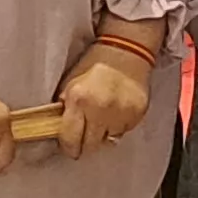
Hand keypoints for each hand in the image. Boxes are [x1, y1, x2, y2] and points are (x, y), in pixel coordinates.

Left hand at [49, 35, 152, 156]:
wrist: (126, 50)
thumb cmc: (94, 64)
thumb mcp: (70, 83)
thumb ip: (64, 109)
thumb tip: (60, 132)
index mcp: (79, 99)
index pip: (70, 139)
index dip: (68, 147)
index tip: (69, 147)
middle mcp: (100, 109)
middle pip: (90, 146)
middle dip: (85, 143)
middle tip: (84, 136)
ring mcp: (121, 112)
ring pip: (109, 141)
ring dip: (103, 135)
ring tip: (102, 120)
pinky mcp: (137, 113)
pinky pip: (124, 132)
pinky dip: (118, 127)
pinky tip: (115, 113)